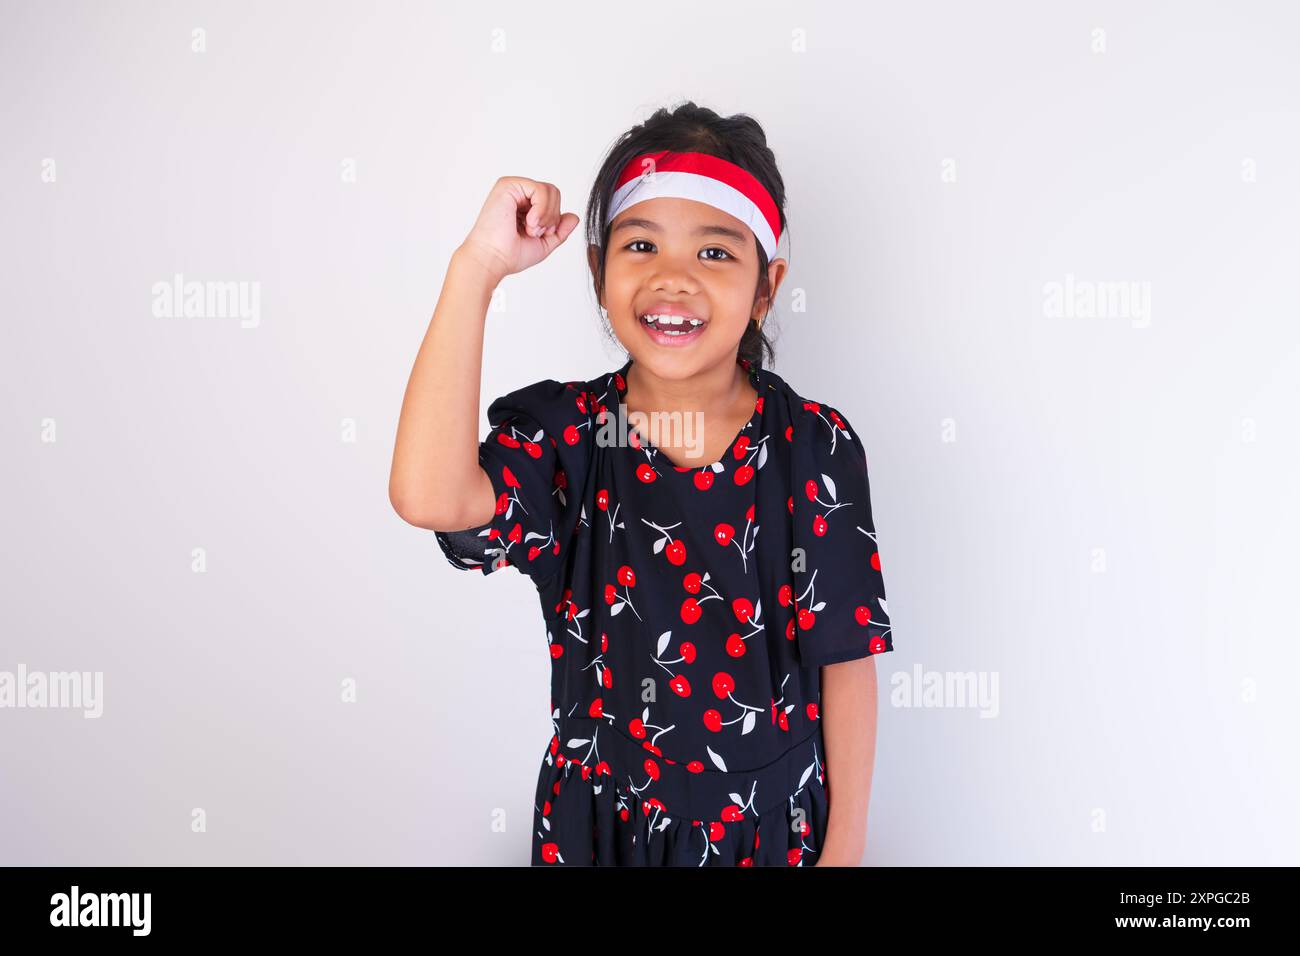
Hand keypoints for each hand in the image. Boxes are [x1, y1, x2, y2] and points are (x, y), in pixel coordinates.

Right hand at [457, 176, 580, 283]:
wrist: (493, 259)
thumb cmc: (510, 254)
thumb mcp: (544, 243)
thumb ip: (560, 230)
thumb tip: (574, 217)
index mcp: (524, 206)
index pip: (553, 202)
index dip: (553, 220)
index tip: (537, 235)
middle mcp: (518, 194)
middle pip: (554, 193)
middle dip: (552, 217)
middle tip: (533, 232)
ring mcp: (513, 188)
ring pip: (550, 190)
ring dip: (546, 215)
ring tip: (530, 228)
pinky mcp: (508, 185)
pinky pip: (541, 189)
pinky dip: (541, 209)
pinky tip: (529, 221)